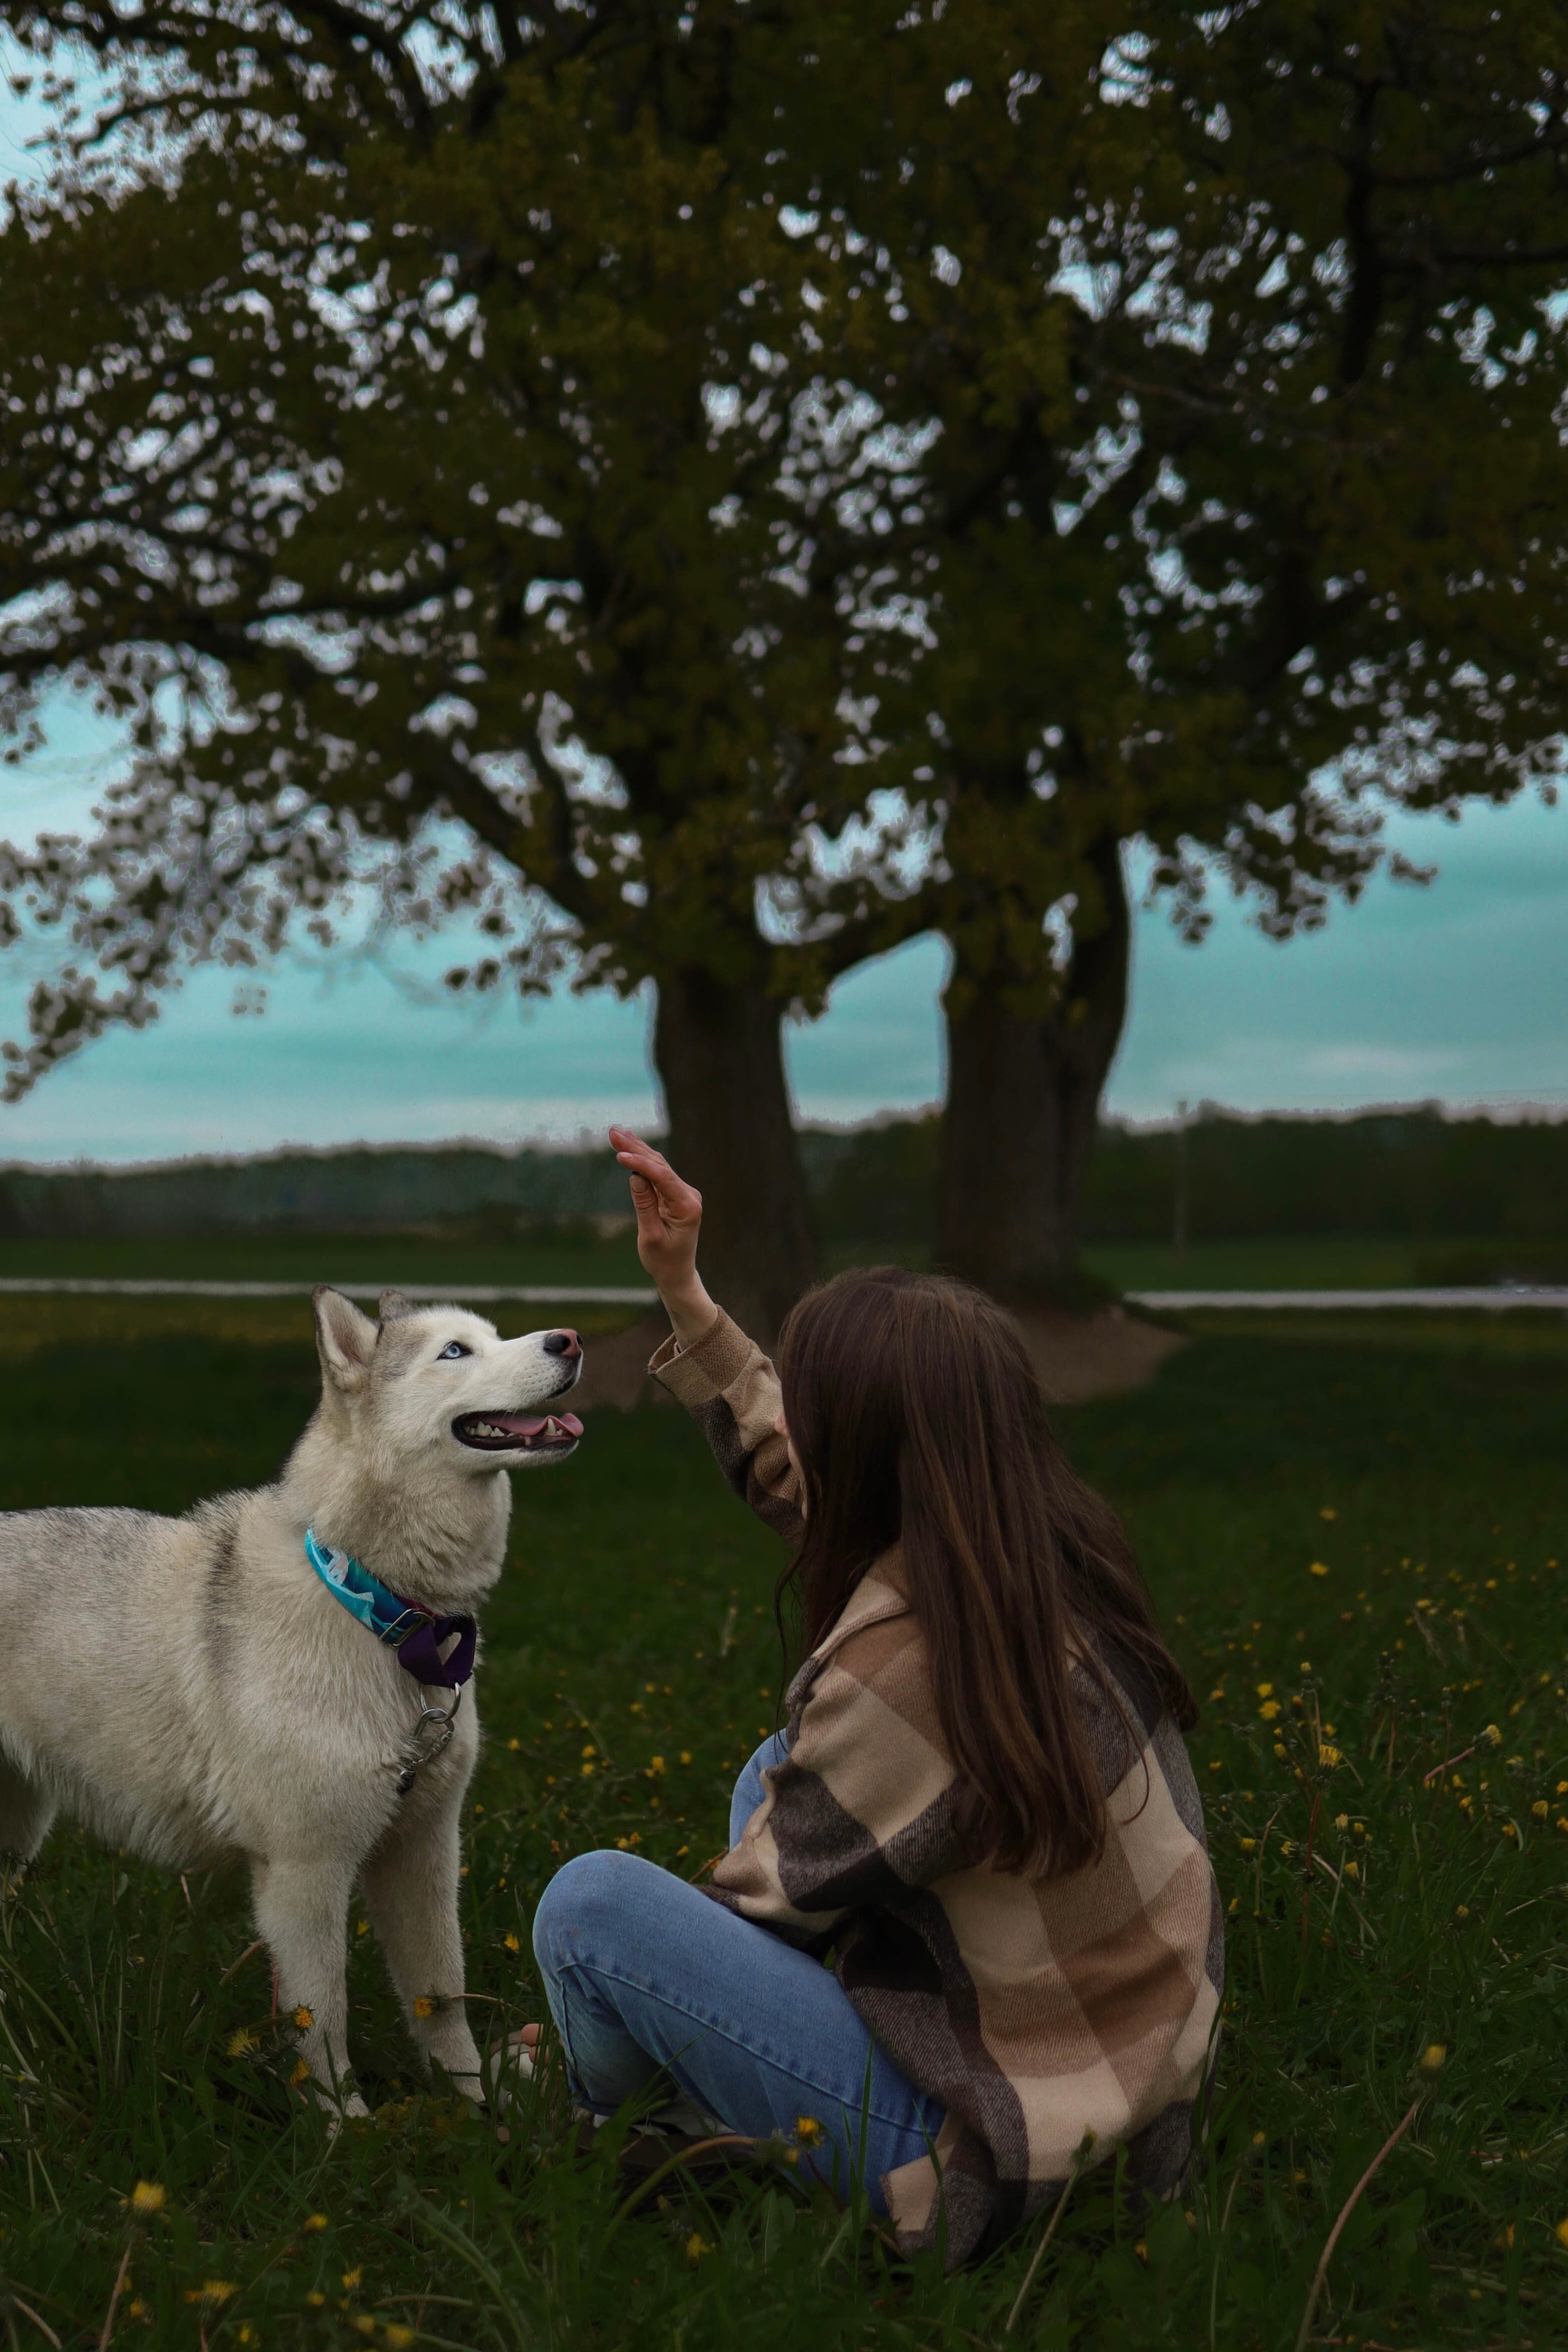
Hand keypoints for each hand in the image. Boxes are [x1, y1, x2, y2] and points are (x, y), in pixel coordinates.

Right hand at [609, 1127, 718, 1346]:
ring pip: (658, 1165)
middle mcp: (689, 1195)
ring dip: (637, 1148)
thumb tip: (635, 1175)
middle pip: (660, 1166)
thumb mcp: (651, 1236)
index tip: (619, 1155)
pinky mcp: (674, 1194)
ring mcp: (683, 1193)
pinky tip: (629, 1144)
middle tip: (613, 1131)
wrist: (677, 1274)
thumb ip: (644, 1205)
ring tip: (616, 1132)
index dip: (641, 1164)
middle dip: (635, 1147)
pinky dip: (641, 1160)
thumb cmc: (664, 1261)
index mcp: (688, 1207)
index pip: (663, 1178)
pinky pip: (657, 1173)